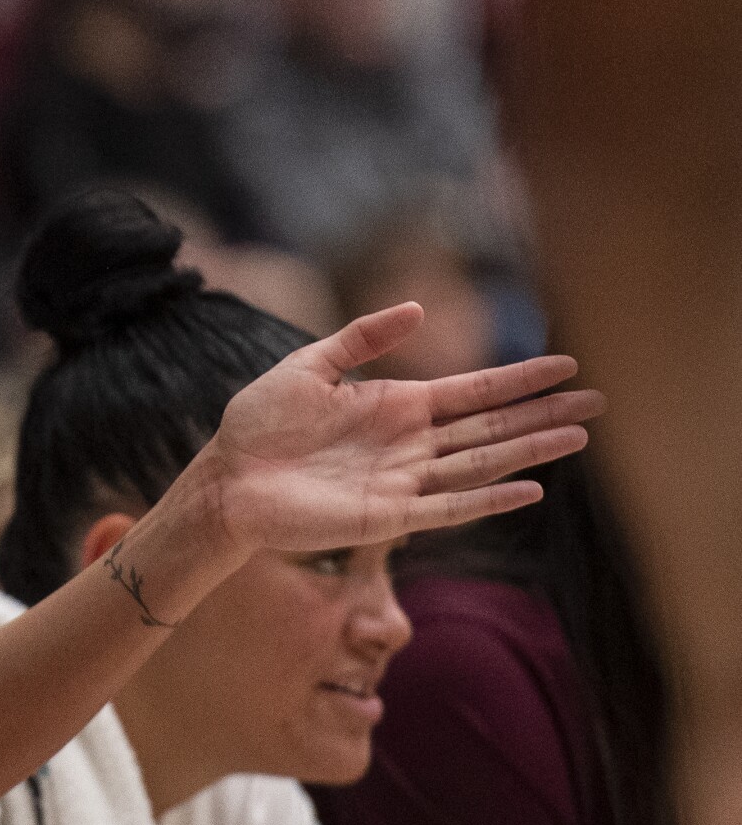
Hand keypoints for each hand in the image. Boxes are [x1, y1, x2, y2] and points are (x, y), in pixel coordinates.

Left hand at [197, 303, 605, 553]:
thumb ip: (362, 338)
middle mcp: (410, 443)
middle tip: (598, 402)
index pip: (472, 390)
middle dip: (541, 413)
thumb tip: (419, 308)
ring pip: (481, 464)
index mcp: (395, 405)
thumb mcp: (309, 365)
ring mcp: (403, 481)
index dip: (517, 378)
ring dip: (528, 451)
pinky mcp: (387, 517)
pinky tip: (528, 489)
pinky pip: (448, 507)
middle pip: (490, 427)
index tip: (564, 364)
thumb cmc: (259, 422)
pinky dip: (488, 499)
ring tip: (578, 437)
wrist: (227, 477)